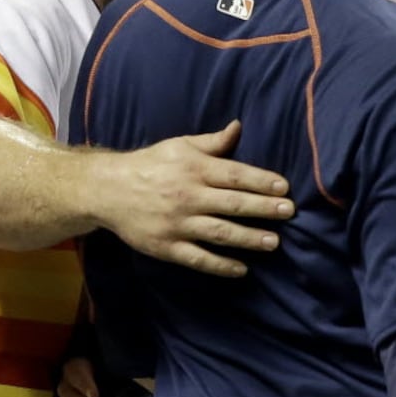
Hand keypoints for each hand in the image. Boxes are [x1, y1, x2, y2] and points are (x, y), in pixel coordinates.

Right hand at [93, 120, 293, 276]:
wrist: (106, 190)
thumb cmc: (151, 164)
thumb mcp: (180, 146)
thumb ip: (213, 142)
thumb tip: (239, 127)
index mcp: (194, 170)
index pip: (235, 175)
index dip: (261, 181)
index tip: (285, 187)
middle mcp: (188, 196)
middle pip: (233, 204)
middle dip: (263, 209)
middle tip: (289, 212)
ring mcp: (177, 224)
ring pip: (220, 233)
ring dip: (249, 239)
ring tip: (274, 242)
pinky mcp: (166, 247)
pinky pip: (197, 258)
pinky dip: (220, 265)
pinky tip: (242, 269)